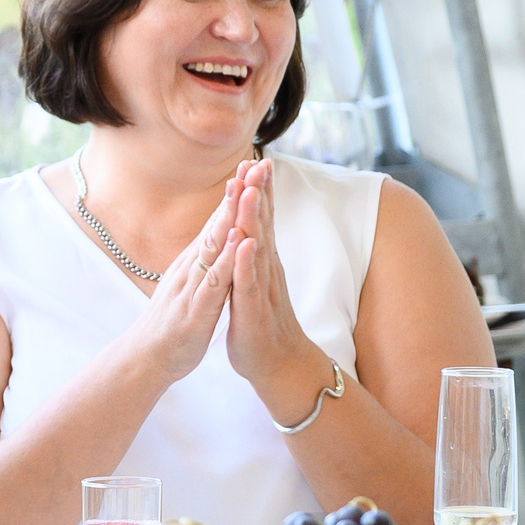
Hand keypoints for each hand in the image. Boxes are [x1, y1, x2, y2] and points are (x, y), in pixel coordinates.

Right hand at [112, 170, 243, 387]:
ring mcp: (193, 286)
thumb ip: (201, 260)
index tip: (253, 166)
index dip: (235, 194)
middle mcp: (192, 267)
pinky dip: (227, 260)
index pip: (218, 222)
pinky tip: (238, 242)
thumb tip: (214, 236)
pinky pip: (214, 282)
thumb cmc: (173, 321)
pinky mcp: (196, 309)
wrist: (148, 357)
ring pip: (214, 246)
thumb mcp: (190, 284)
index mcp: (195, 262)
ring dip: (231, 217)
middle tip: (254, 163)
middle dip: (237, 194)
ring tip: (247, 190)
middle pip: (217, 224)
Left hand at [224, 159, 332, 406]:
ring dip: (256, 219)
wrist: (278, 364)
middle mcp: (266, 270)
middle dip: (261, 193)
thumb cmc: (262, 322)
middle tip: (259, 160)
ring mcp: (262, 289)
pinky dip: (247, 263)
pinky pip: (250, 283)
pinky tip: (246, 244)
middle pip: (264, 225)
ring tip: (254, 190)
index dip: (258, 190)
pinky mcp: (253, 311)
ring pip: (257, 248)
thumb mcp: (255, 281)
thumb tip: (253, 227)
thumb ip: (254, 254)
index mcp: (262, 262)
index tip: (254, 159)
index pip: (261, 220)